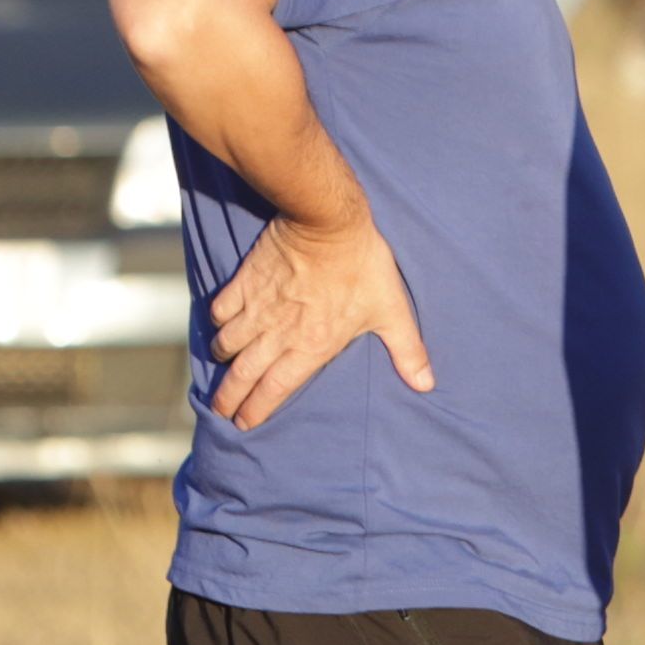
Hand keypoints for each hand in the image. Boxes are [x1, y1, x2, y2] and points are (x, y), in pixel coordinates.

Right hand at [209, 206, 431, 425]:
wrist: (327, 220)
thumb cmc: (363, 265)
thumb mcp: (392, 310)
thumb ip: (407, 350)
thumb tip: (426, 385)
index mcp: (312, 346)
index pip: (276, 389)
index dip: (257, 410)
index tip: (243, 424)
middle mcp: (279, 333)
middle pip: (244, 375)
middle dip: (228, 397)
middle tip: (219, 410)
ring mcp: (258, 308)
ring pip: (228, 344)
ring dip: (223, 359)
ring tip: (222, 367)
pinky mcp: (244, 282)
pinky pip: (221, 310)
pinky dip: (218, 322)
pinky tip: (221, 325)